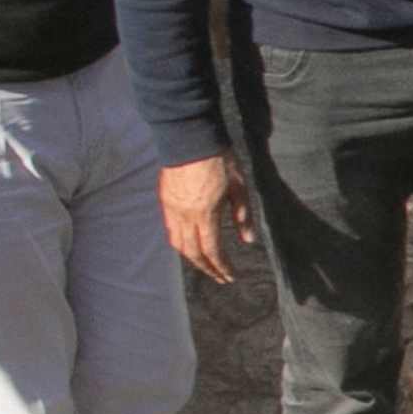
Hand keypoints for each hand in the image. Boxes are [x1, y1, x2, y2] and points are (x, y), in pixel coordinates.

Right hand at [159, 156, 255, 283]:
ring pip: (178, 243)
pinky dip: (180, 243)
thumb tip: (248, 241)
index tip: (231, 276)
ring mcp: (171, 208)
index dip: (221, 267)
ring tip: (206, 265)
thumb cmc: (218, 158)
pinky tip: (189, 245)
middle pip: (193, 252)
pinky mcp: (164, 200)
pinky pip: (170, 230)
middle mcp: (185, 215)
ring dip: (192, 259)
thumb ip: (242, 215)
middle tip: (220, 277)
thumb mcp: (239, 186)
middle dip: (207, 268)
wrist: (189, 136)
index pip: (212, 250)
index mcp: (205, 213)